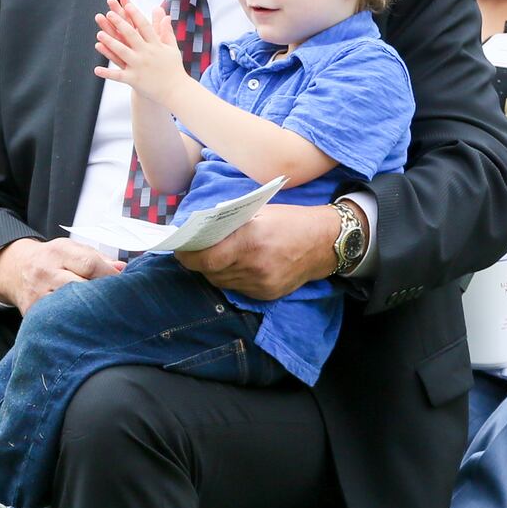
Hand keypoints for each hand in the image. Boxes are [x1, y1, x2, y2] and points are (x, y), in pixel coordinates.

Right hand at [0, 237, 124, 315]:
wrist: (16, 269)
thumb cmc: (52, 260)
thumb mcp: (72, 249)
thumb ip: (98, 258)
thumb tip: (123, 270)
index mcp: (59, 252)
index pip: (90, 264)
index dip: (111, 277)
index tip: (127, 286)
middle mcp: (45, 271)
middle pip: (79, 287)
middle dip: (102, 297)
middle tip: (120, 306)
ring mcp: (37, 294)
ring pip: (68, 306)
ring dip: (89, 313)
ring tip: (105, 318)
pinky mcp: (32, 312)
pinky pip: (56, 320)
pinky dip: (72, 323)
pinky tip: (85, 327)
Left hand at [93, 0, 185, 102]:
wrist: (176, 91)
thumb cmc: (174, 68)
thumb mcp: (171, 47)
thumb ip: (166, 30)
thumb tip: (165, 14)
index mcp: (156, 45)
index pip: (144, 26)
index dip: (135, 14)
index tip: (126, 4)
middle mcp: (147, 54)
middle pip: (131, 35)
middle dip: (119, 23)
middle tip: (108, 13)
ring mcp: (139, 66)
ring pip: (122, 52)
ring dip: (110, 43)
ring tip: (99, 34)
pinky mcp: (134, 80)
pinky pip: (118, 76)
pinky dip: (107, 73)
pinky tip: (96, 69)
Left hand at [176, 203, 341, 299]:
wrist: (326, 243)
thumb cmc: (290, 220)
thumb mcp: (258, 212)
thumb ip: (229, 224)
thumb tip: (200, 231)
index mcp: (250, 241)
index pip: (206, 258)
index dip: (188, 256)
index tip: (180, 250)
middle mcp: (255, 266)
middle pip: (211, 272)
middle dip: (198, 263)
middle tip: (193, 252)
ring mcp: (261, 284)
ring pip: (222, 282)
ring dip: (213, 271)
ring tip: (213, 258)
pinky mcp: (267, 295)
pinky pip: (238, 289)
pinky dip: (231, 278)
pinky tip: (234, 266)